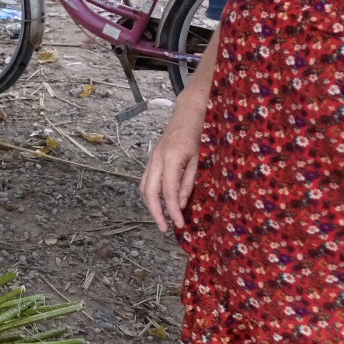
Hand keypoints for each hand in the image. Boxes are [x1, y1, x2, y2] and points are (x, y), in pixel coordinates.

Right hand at [140, 99, 206, 232]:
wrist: (187, 115)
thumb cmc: (197, 135)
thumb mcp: (198, 160)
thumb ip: (188, 182)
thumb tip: (181, 203)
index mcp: (171, 159)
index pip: (168, 192)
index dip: (173, 211)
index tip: (179, 224)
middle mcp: (157, 160)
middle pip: (150, 192)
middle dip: (156, 213)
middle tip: (165, 228)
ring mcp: (152, 159)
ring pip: (144, 187)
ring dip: (151, 205)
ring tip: (161, 219)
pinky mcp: (151, 160)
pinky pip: (146, 181)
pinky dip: (150, 195)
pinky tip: (158, 203)